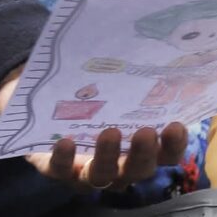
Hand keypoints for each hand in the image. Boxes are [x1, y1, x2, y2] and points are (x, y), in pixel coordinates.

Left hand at [0, 71, 189, 190]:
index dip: (174, 146)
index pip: (165, 156)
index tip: (176, 125)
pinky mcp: (56, 171)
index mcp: (137, 150)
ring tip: (109, 132)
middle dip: (144, 152)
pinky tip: (65, 141)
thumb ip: (127, 78)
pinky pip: (60, 171)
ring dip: (108, 156)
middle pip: (138, 170)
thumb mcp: (109, 90)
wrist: (40, 109)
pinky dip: (64, 158)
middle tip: (145, 131)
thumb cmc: (88, 99)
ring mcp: (86, 172)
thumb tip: (138, 41)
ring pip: (102, 175)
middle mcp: (117, 167)